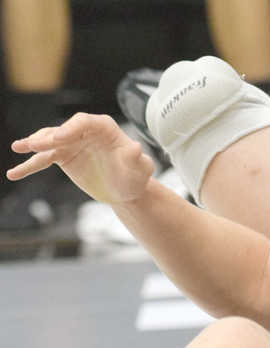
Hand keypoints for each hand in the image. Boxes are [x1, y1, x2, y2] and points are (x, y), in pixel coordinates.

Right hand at [6, 113, 154, 204]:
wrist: (127, 190)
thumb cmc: (136, 176)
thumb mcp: (141, 168)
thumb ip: (137, 158)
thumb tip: (136, 148)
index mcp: (104, 128)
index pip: (84, 122)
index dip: (70, 128)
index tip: (58, 138)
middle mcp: (85, 131)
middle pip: (63, 130)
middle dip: (48, 136)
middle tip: (34, 145)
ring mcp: (72, 143)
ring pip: (49, 141)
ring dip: (33, 145)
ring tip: (19, 148)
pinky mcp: (63, 156)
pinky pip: (43, 159)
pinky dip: (29, 166)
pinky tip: (14, 173)